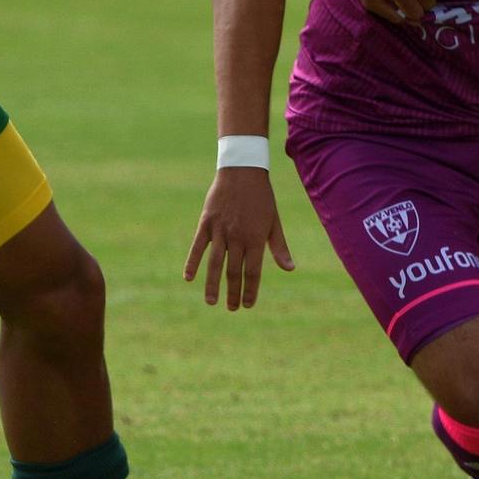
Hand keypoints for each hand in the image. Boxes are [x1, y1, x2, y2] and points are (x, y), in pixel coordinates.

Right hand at [183, 168, 295, 309]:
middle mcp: (238, 237)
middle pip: (234, 271)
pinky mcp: (206, 222)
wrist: (242, 170)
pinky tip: (188, 278)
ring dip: (213, 284)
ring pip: (215, 263)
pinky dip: (192, 262)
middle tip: (231, 309)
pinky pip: (198, 246)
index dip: (250, 290)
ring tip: (212, 302)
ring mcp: (220, 230)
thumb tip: (290, 269)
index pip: (253, 271)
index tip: (248, 305)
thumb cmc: (261, 198)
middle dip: (233, 292)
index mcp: (256, 238)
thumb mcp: (274, 221)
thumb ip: (279, 246)